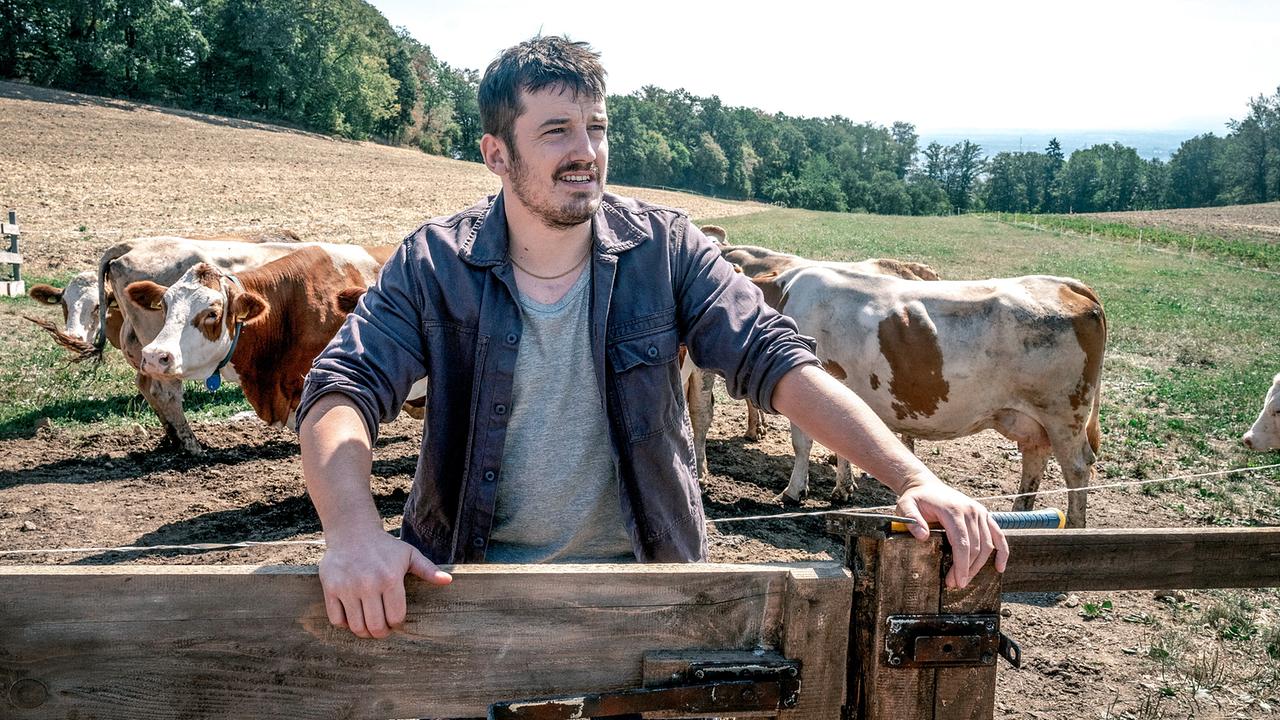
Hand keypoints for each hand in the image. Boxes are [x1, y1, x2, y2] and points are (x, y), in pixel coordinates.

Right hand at [317, 528, 452, 637]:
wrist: (352, 532)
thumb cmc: (385, 546)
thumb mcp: (409, 555)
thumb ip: (428, 570)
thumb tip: (448, 581)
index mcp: (391, 578)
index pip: (396, 617)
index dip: (397, 623)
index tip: (395, 619)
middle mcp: (369, 584)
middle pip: (376, 626)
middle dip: (381, 632)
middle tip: (382, 628)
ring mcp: (348, 587)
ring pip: (356, 626)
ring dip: (364, 631)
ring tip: (368, 624)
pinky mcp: (330, 588)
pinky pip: (336, 619)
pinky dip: (345, 624)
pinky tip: (352, 616)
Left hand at [896, 476, 1009, 589]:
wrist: (925, 485)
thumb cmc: (916, 499)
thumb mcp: (906, 506)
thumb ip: (912, 521)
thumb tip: (923, 537)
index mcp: (953, 511)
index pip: (962, 543)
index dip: (961, 565)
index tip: (956, 581)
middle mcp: (971, 511)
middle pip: (976, 547)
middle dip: (967, 569)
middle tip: (955, 584)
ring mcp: (980, 512)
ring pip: (987, 545)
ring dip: (979, 565)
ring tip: (966, 579)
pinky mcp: (984, 514)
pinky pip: (998, 535)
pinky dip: (1002, 551)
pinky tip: (999, 567)